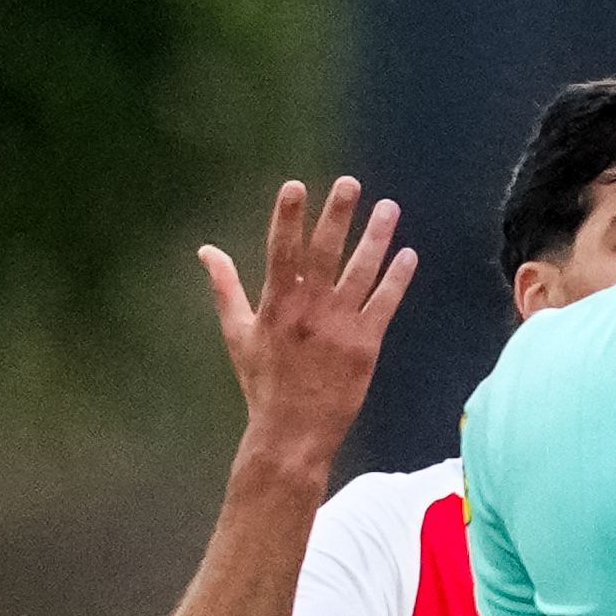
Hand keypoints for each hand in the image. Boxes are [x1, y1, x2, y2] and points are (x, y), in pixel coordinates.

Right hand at [198, 177, 416, 474]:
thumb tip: (206, 251)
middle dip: (337, 215)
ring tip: (389, 208)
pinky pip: (385, 304)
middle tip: (350, 183)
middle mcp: (308, 310)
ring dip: (376, 238)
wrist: (293, 432)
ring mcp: (339, 326)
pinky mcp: (366, 344)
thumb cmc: (263, 383)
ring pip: (361, 272)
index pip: (281, 250)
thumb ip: (226, 288)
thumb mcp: (237, 334)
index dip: (288, 217)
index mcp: (275, 304)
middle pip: (325, 252)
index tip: (295, 185)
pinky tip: (408, 254)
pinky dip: (398, 279)